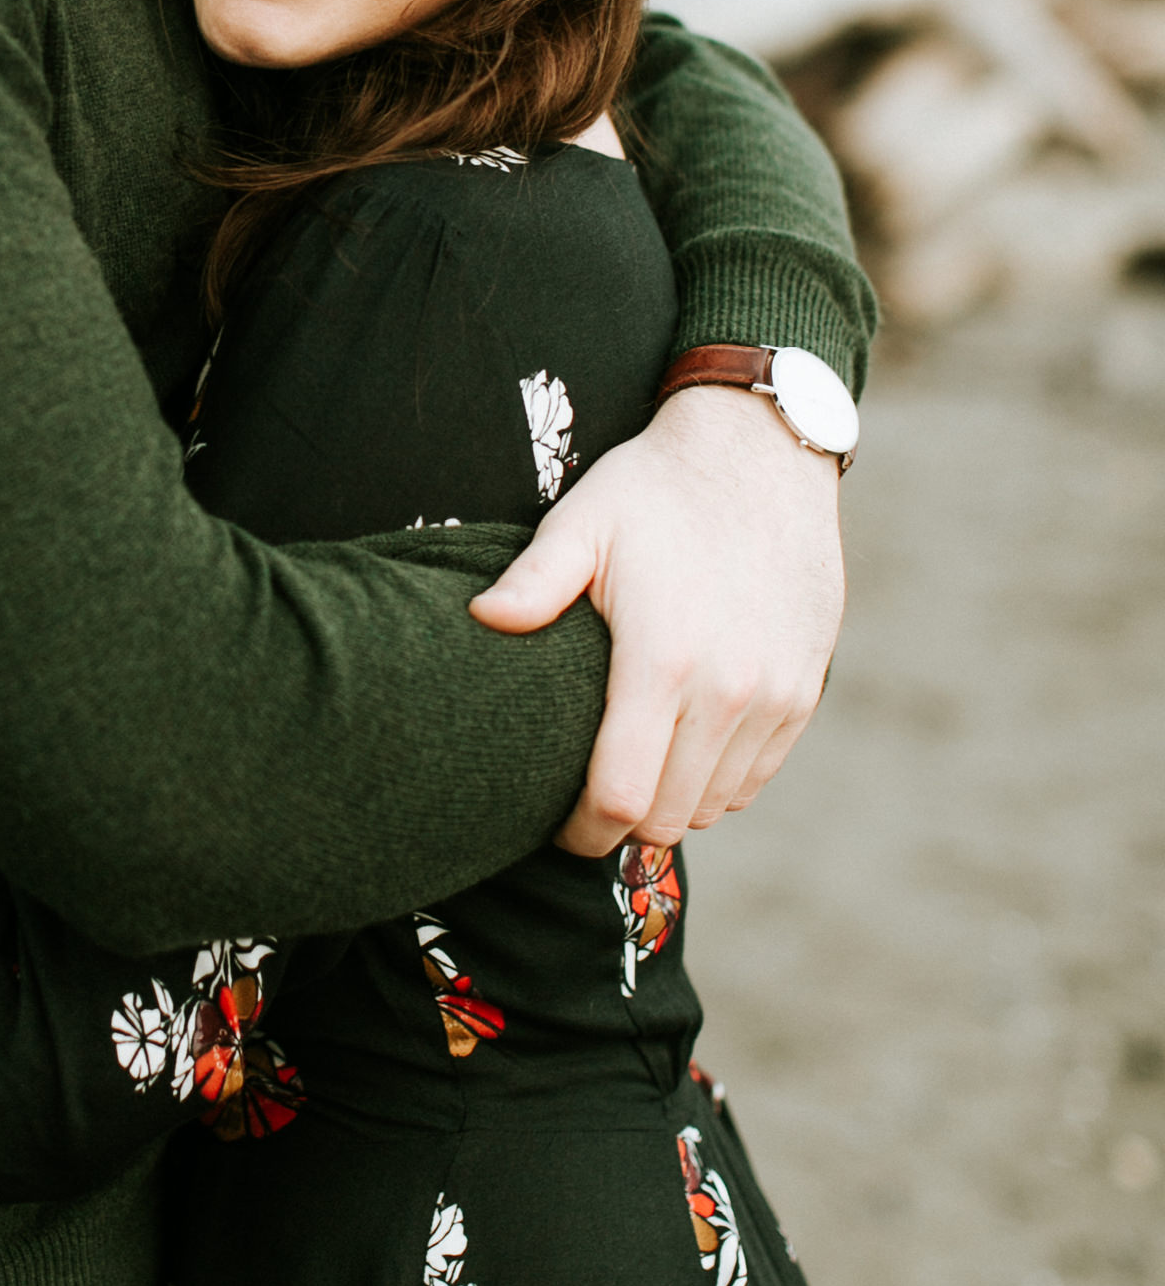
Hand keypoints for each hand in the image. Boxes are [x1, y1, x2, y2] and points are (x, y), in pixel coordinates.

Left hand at [470, 383, 842, 855]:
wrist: (760, 454)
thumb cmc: (656, 488)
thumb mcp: (584, 523)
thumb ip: (533, 583)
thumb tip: (481, 620)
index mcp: (663, 660)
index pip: (618, 796)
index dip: (581, 831)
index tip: (557, 828)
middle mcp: (728, 691)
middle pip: (666, 816)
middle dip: (619, 825)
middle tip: (585, 806)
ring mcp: (774, 696)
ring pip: (713, 805)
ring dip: (668, 805)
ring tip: (630, 775)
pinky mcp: (804, 691)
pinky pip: (755, 776)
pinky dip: (716, 783)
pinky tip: (681, 753)